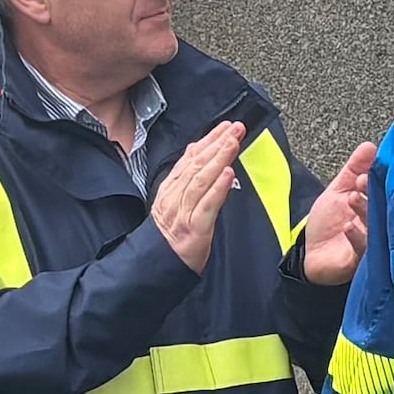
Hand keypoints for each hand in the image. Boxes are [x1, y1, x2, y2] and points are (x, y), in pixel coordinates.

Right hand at [149, 118, 245, 267]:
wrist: (156, 267)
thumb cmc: (170, 237)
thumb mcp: (174, 201)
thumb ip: (185, 175)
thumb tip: (196, 149)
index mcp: (171, 189)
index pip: (190, 159)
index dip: (209, 140)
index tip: (225, 126)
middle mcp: (176, 197)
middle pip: (197, 165)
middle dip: (217, 143)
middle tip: (236, 128)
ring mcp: (184, 212)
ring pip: (202, 180)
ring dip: (219, 159)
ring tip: (233, 142)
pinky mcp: (195, 229)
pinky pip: (207, 205)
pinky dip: (218, 188)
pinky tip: (229, 175)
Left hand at [300, 140, 374, 291]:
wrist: (310, 257)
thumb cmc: (328, 225)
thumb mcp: (338, 190)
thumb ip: (354, 169)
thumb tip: (370, 146)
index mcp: (374, 203)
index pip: (384, 187)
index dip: (379, 176)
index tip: (373, 165)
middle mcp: (376, 222)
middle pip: (382, 205)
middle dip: (372, 192)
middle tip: (362, 182)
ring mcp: (370, 240)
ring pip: (375, 225)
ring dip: (364, 210)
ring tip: (353, 198)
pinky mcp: (360, 259)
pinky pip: (363, 248)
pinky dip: (356, 236)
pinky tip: (348, 227)